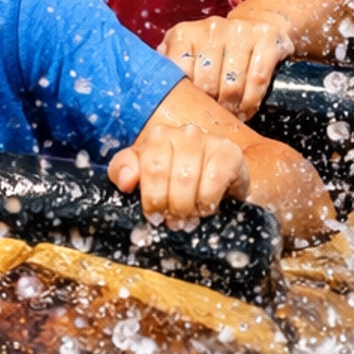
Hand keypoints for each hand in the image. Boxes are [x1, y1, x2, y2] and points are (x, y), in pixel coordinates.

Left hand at [108, 118, 249, 227]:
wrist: (222, 187)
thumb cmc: (180, 182)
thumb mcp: (146, 176)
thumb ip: (124, 171)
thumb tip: (124, 181)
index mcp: (159, 136)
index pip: (145, 166)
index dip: (150, 197)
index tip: (154, 215)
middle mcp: (183, 133)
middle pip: (164, 173)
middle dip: (168, 205)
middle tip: (173, 221)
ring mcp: (208, 140)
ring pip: (187, 177)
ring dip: (187, 206)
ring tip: (189, 217)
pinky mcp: (230, 153)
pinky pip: (214, 180)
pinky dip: (207, 200)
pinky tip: (207, 207)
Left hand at [158, 11, 292, 117]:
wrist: (258, 26)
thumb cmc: (215, 51)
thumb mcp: (187, 55)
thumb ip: (169, 70)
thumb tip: (144, 95)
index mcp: (184, 33)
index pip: (178, 72)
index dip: (187, 96)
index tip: (193, 107)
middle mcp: (211, 27)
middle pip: (207, 83)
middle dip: (212, 106)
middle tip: (216, 117)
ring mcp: (239, 31)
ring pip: (232, 84)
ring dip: (233, 108)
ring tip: (232, 116)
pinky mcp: (266, 39)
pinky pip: (256, 80)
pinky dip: (251, 101)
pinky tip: (247, 108)